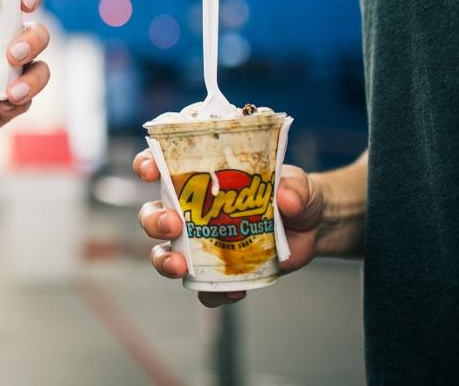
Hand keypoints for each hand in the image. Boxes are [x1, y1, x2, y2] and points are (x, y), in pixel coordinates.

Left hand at [0, 0, 50, 138]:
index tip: (26, 1)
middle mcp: (10, 42)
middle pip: (38, 32)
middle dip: (32, 40)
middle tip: (11, 52)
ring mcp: (16, 73)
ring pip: (41, 68)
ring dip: (32, 78)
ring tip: (10, 91)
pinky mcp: (16, 101)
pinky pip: (28, 100)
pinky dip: (19, 102)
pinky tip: (2, 107)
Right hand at [132, 150, 324, 306]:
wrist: (312, 228)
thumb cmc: (293, 193)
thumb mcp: (298, 182)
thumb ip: (295, 186)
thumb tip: (287, 199)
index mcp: (201, 179)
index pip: (162, 166)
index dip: (147, 165)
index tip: (149, 171)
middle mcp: (192, 211)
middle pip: (154, 215)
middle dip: (154, 220)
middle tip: (172, 225)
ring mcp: (201, 243)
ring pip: (165, 253)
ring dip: (164, 261)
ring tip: (180, 267)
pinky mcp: (218, 271)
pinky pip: (203, 287)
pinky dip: (211, 293)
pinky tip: (232, 291)